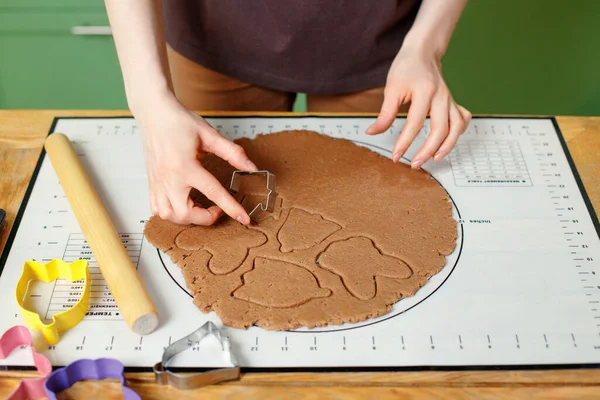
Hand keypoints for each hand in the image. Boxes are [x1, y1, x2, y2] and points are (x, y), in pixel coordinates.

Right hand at [136, 95, 256, 225]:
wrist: (153, 113)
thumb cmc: (178, 121)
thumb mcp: (210, 135)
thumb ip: (232, 153)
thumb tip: (251, 167)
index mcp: (185, 166)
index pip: (213, 193)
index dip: (231, 208)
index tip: (244, 219)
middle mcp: (169, 178)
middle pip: (186, 213)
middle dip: (205, 218)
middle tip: (217, 209)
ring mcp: (158, 182)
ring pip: (169, 216)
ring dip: (187, 218)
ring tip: (199, 207)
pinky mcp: (151, 183)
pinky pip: (157, 209)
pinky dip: (171, 213)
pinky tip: (181, 204)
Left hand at [367, 46, 470, 167]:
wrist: (422, 52)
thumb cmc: (406, 68)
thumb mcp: (391, 88)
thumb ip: (385, 114)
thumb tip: (372, 132)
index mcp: (425, 92)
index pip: (415, 123)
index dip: (405, 142)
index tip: (396, 156)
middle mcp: (441, 97)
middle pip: (440, 129)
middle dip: (427, 150)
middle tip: (415, 164)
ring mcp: (450, 100)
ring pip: (456, 127)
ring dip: (447, 146)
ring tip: (434, 159)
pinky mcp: (453, 102)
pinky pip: (462, 119)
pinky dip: (458, 132)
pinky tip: (448, 142)